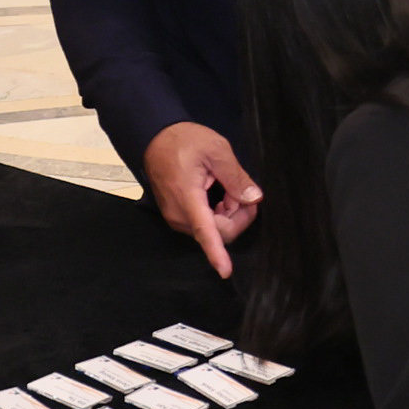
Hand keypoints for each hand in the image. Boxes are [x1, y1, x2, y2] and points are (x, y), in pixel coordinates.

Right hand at [139, 122, 264, 277]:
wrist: (155, 137)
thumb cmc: (183, 140)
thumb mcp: (216, 150)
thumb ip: (236, 177)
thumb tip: (253, 198)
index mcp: (188, 198)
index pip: (206, 232)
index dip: (217, 253)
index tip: (225, 271)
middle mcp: (180, 215)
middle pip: (218, 232)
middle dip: (237, 216)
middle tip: (242, 191)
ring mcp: (176, 217)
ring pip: (212, 229)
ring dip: (227, 214)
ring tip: (227, 187)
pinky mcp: (177, 216)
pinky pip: (203, 224)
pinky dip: (217, 213)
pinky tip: (218, 193)